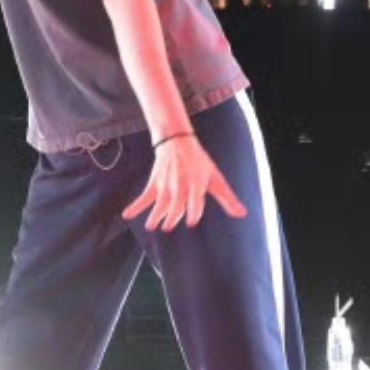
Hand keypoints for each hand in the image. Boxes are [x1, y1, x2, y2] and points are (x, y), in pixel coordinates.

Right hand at [121, 132, 249, 231]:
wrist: (178, 142)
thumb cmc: (200, 164)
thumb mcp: (216, 179)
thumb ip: (228, 199)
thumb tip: (243, 215)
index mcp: (197, 186)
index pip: (195, 204)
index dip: (193, 213)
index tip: (191, 222)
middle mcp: (181, 187)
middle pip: (176, 207)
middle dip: (172, 218)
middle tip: (168, 226)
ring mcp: (167, 186)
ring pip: (160, 204)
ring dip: (155, 216)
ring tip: (152, 226)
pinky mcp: (155, 184)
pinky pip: (144, 197)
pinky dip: (135, 206)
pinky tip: (127, 215)